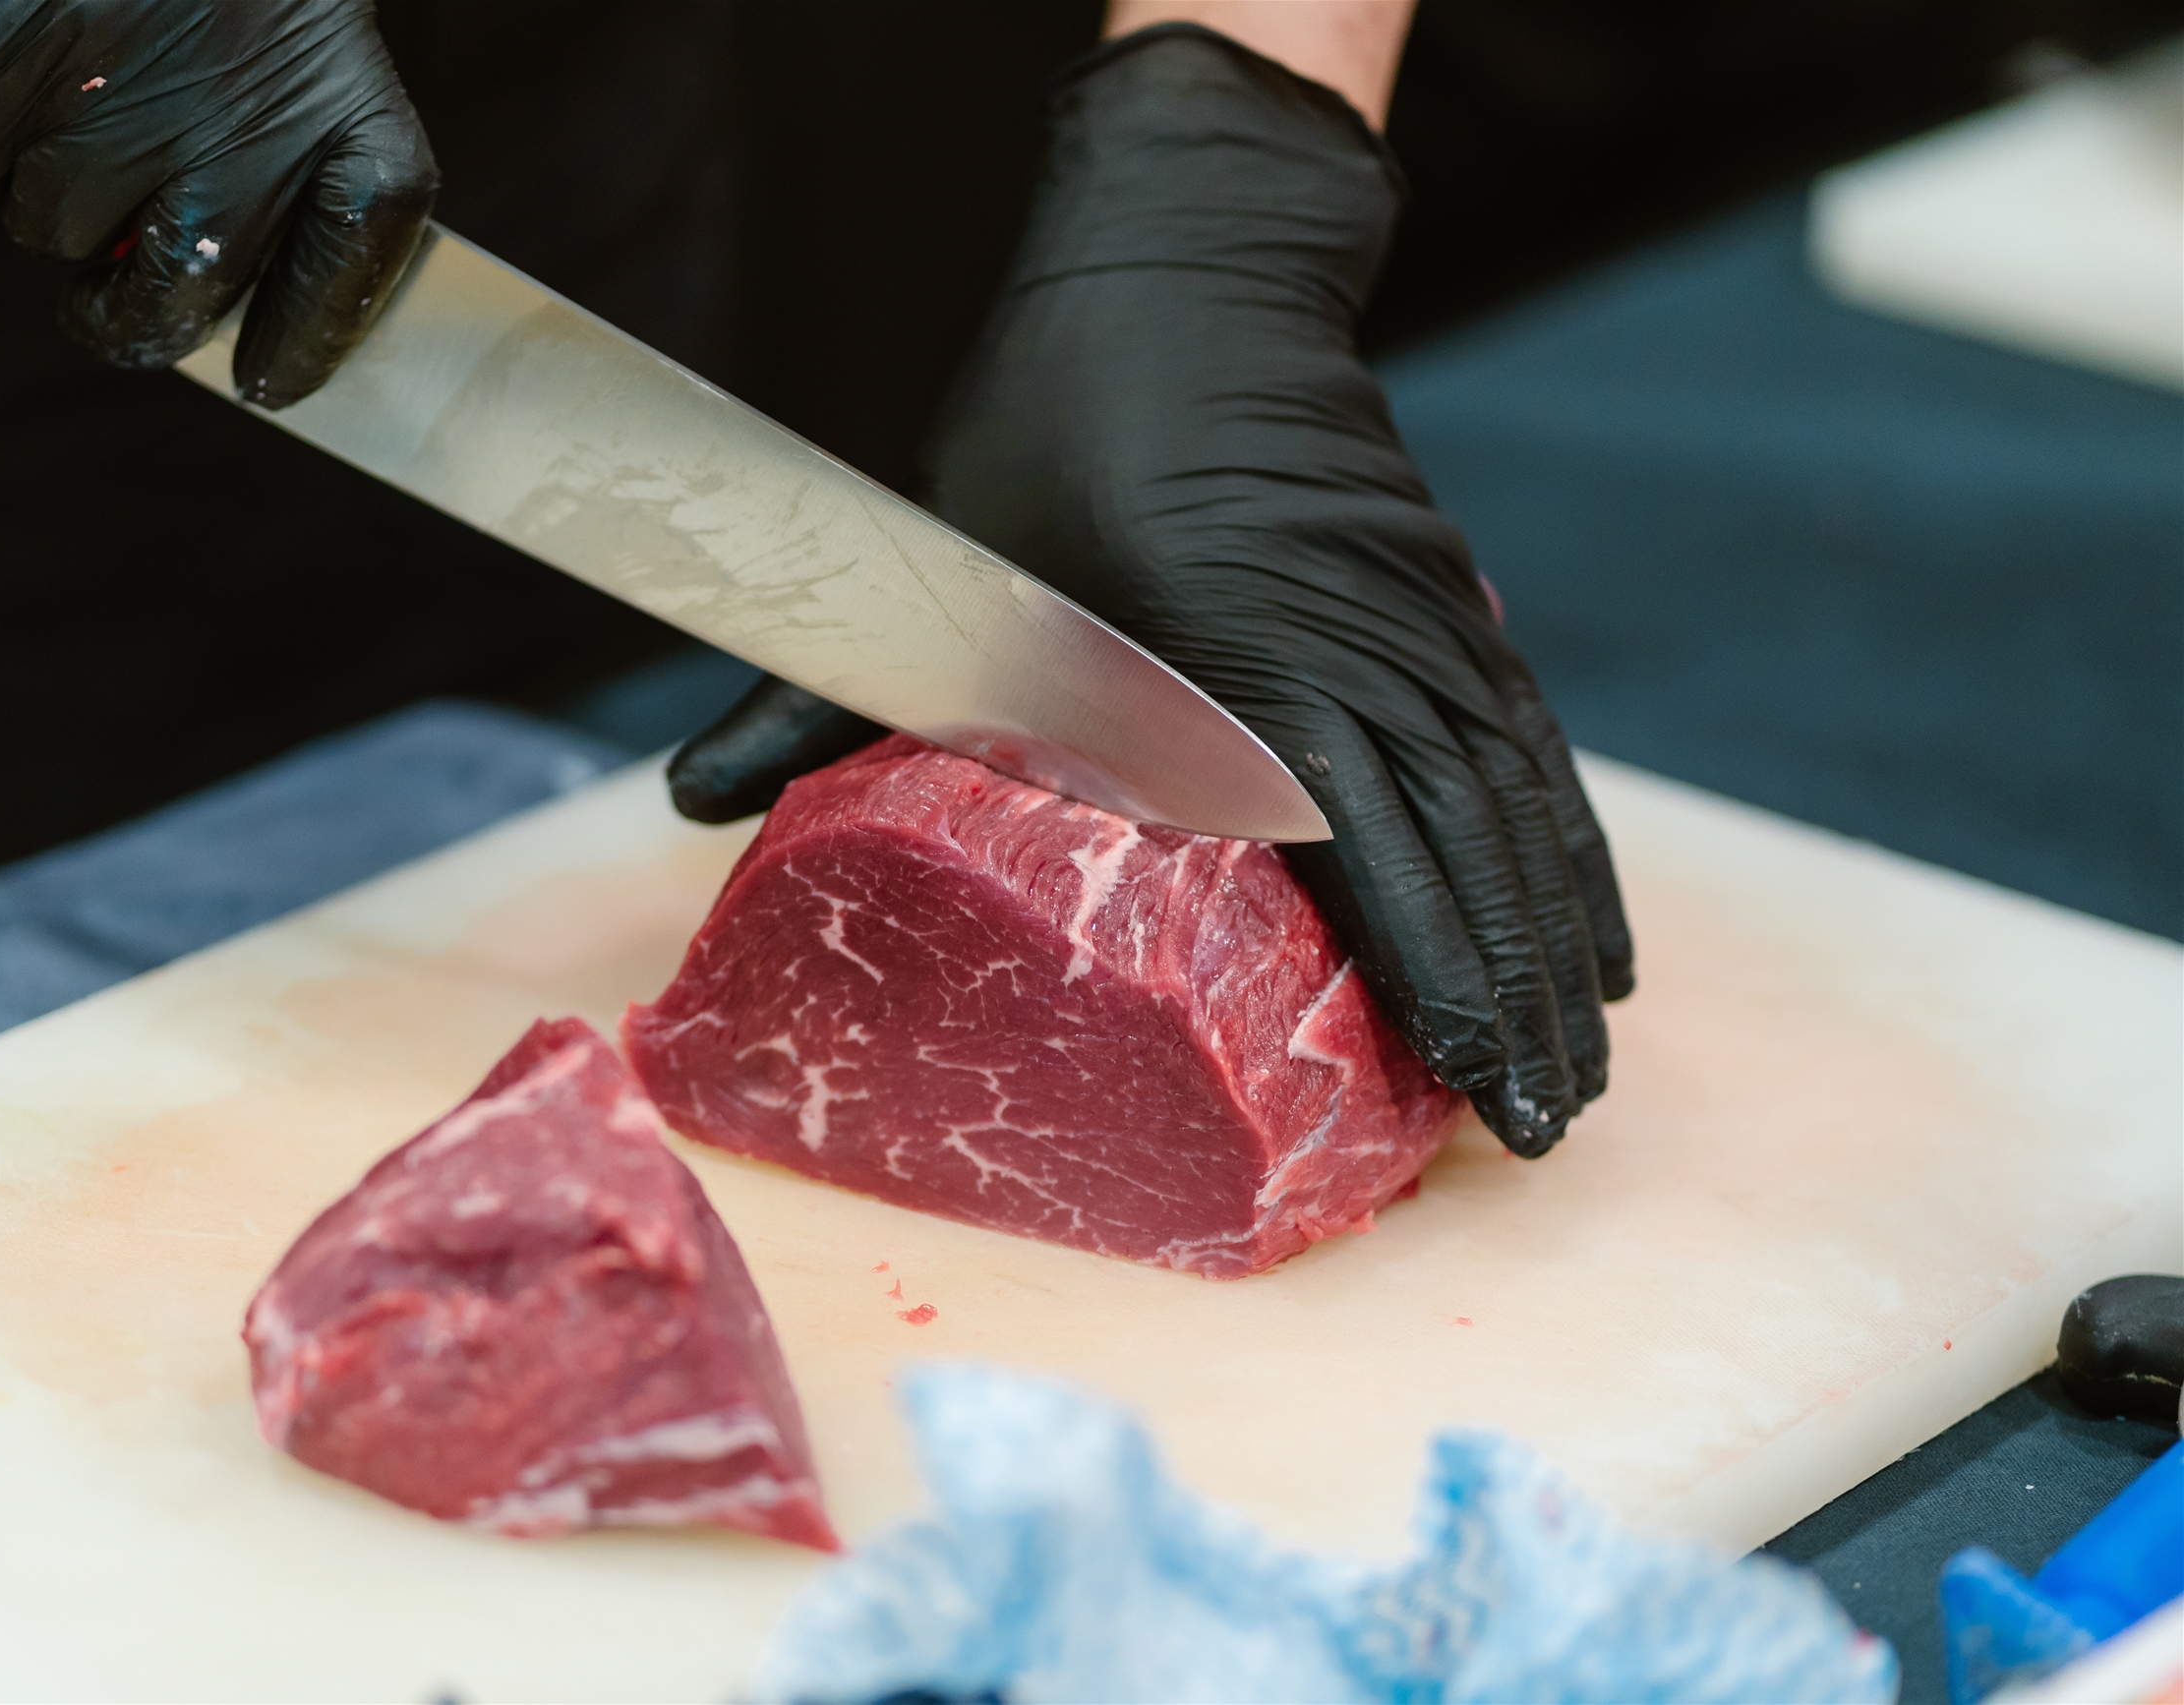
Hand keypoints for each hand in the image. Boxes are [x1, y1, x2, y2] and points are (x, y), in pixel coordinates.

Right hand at [0, 0, 437, 406]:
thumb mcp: (308, 51)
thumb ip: (298, 182)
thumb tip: (250, 346)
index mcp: (348, 125)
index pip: (339, 284)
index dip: (300, 343)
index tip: (269, 376)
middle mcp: (242, 132)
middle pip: (162, 304)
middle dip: (127, 302)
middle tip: (117, 259)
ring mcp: (110, 100)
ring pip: (42, 231)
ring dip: (38, 184)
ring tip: (75, 84)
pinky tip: (2, 58)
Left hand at [669, 26, 1632, 1155]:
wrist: (1189, 257)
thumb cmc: (1058, 423)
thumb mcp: (942, 562)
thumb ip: (826, 692)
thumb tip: (683, 800)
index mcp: (1249, 665)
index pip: (1371, 849)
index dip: (1433, 976)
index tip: (1471, 1091)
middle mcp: (1366, 654)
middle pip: (1471, 852)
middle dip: (1513, 1002)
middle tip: (1544, 1133)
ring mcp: (1427, 627)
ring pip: (1520, 810)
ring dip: (1555, 943)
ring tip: (1579, 1069)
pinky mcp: (1449, 607)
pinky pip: (1534, 750)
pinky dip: (1568, 849)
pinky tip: (1590, 933)